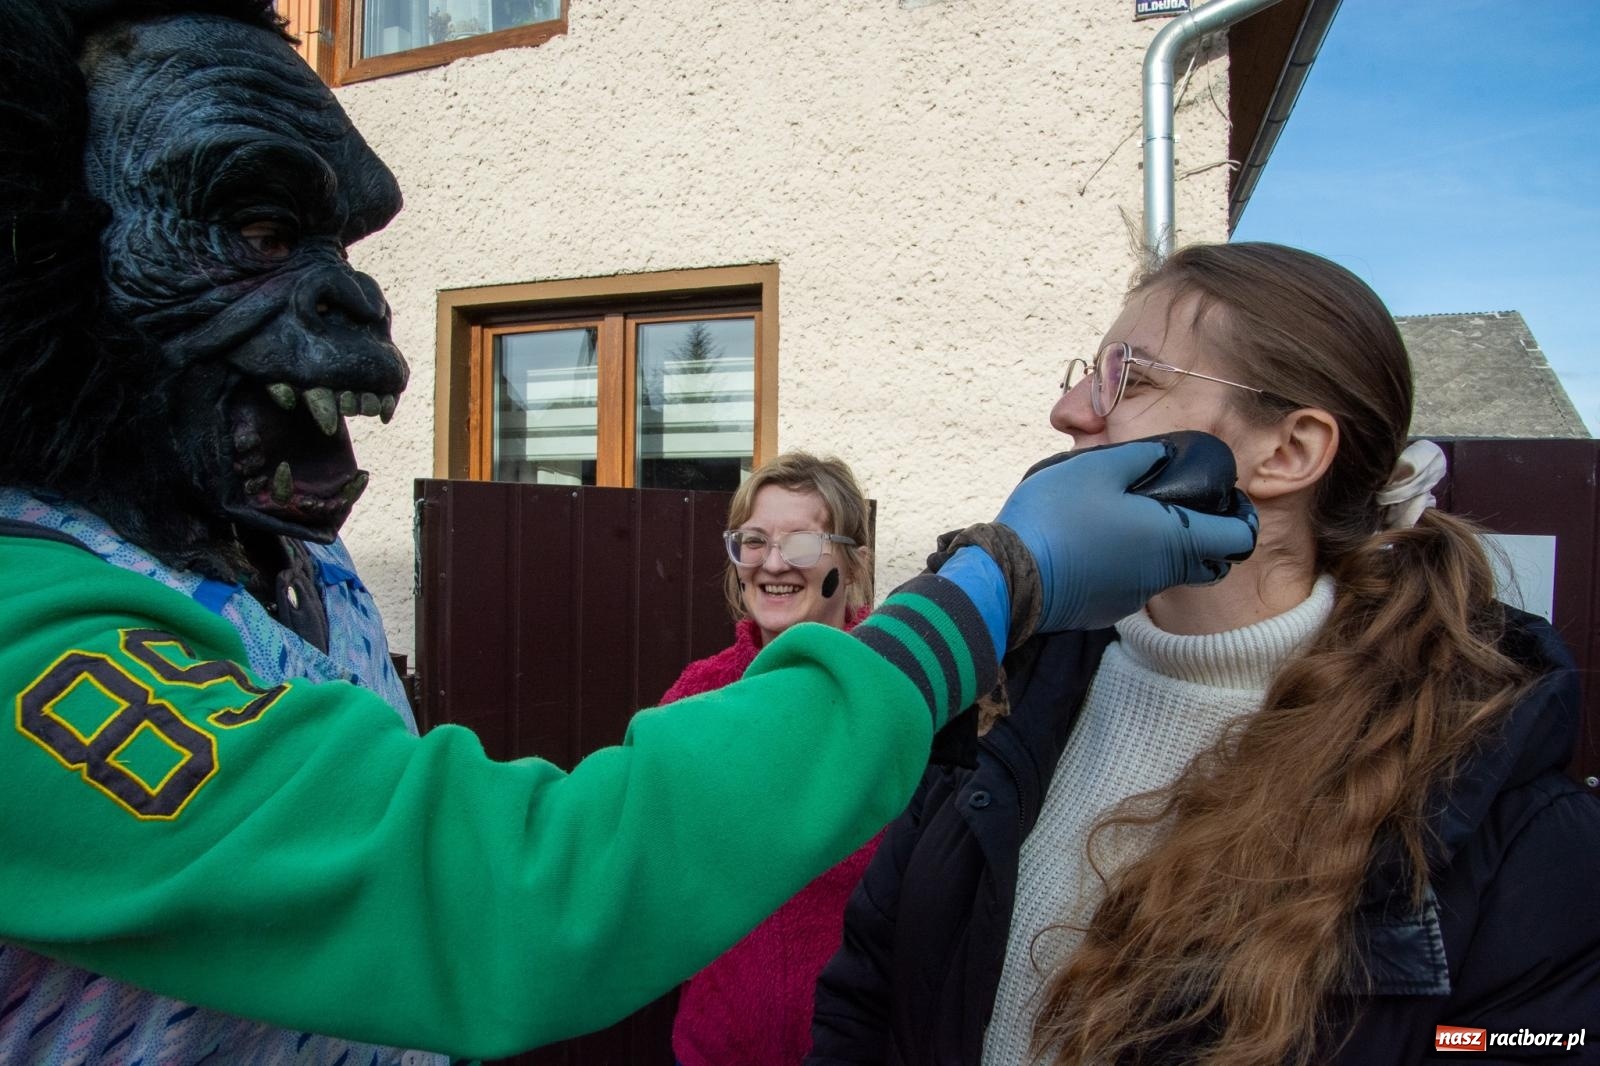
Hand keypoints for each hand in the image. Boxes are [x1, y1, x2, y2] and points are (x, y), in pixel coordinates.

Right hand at [996, 435, 1257, 631]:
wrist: (1009, 577)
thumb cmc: (1058, 516)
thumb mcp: (1099, 467)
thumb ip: (1144, 457)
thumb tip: (1167, 456)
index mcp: (1174, 539)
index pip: (1239, 538)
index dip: (1241, 515)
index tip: (1225, 497)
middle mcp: (1163, 574)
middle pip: (1209, 560)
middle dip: (1205, 533)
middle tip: (1178, 504)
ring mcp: (1134, 598)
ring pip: (1168, 571)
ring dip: (1160, 546)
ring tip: (1124, 517)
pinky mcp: (1105, 609)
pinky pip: (1132, 583)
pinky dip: (1128, 563)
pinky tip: (1094, 543)